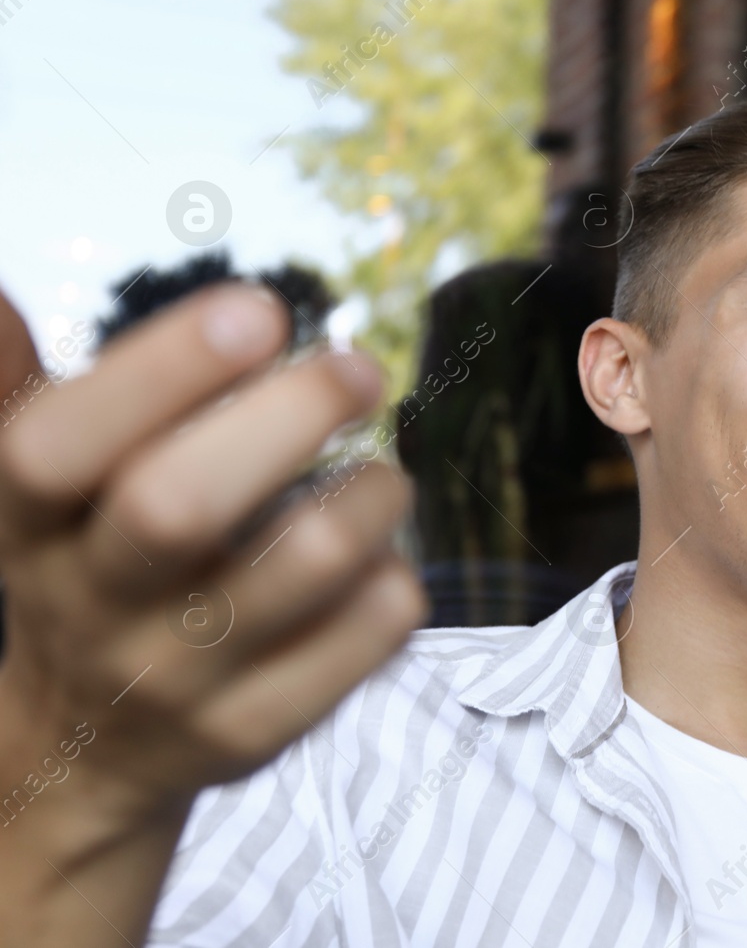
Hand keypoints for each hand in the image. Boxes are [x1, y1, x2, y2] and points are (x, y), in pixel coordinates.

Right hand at [0, 283, 426, 827]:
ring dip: (372, 494)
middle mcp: (91, 606)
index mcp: (31, 526)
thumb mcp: (38, 494)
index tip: (259, 310)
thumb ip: (14, 391)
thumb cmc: (87, 567)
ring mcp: (177, 678)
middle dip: (291, 414)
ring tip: (381, 475)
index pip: (54, 447)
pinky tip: (377, 562)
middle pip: (178, 505)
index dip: (161, 370)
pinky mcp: (258, 728)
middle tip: (358, 368)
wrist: (86, 753)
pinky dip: (394, 577)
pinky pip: (368, 634)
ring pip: (306, 562)